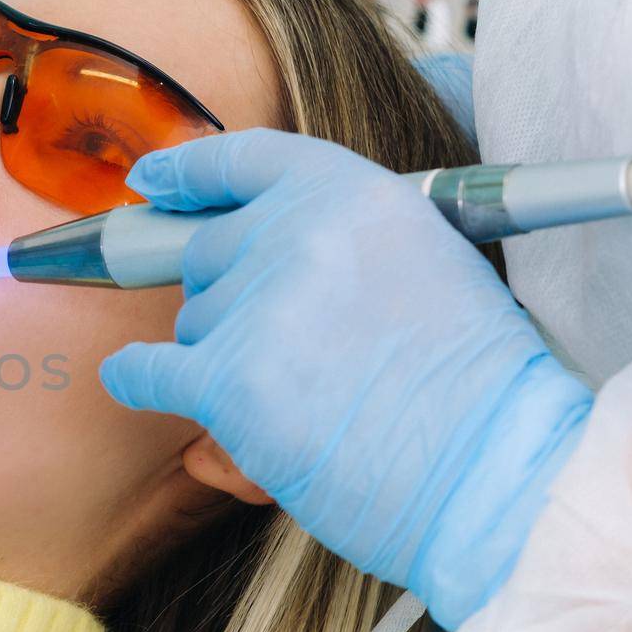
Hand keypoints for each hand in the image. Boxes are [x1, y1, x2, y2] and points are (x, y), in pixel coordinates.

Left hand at [101, 129, 592, 628]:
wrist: (491, 471)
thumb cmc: (469, 383)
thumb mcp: (425, 262)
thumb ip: (339, 238)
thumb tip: (248, 240)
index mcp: (353, 193)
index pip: (244, 160)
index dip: (187, 171)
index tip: (151, 182)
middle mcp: (297, 235)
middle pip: (208, 253)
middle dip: (231, 300)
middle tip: (287, 350)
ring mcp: (256, 307)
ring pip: (192, 322)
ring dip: (221, 359)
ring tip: (299, 399)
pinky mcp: (226, 380)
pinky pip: (145, 370)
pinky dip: (139, 380)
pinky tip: (139, 383)